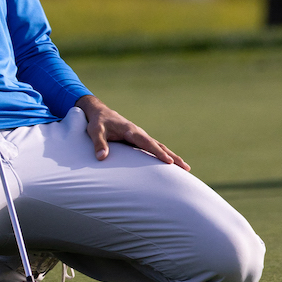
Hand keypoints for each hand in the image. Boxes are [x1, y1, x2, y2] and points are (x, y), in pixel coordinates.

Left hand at [76, 94, 190, 170]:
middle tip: (186, 168)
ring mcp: (140, 137)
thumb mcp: (95, 131)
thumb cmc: (98, 122)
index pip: (147, 143)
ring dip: (172, 156)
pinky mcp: (138, 140)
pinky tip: (170, 164)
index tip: (169, 162)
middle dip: (172, 156)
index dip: (158, 152)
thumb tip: (101, 157)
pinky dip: (163, 155)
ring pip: (159, 147)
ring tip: (185, 168)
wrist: (100, 113)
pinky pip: (153, 148)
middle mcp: (139, 133)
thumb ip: (98, 143)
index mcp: (130, 130)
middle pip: (159, 146)